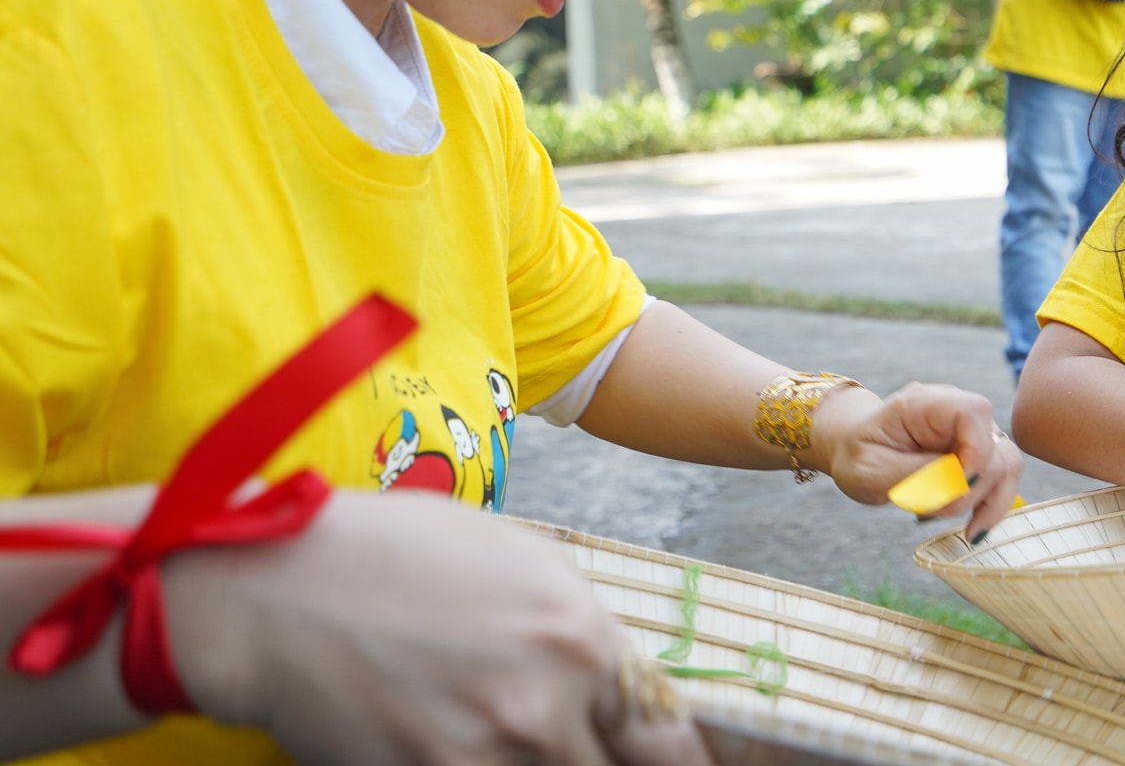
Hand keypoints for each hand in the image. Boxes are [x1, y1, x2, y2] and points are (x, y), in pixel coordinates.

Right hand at [165, 489, 713, 765]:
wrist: (276, 592)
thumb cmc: (395, 558)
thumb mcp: (519, 565)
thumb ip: (580, 635)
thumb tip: (620, 687)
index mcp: (582, 637)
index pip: (666, 739)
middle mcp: (547, 703)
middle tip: (576, 749)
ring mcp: (485, 755)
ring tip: (501, 741)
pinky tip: (455, 750)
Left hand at [810, 382, 1022, 540]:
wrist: (853, 448)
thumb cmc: (857, 454)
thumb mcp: (870, 470)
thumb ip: (915, 475)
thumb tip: (959, 483)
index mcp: (925, 404)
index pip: (973, 412)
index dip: (975, 451)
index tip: (953, 484)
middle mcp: (956, 412)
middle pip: (995, 446)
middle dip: (970, 489)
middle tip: (930, 510)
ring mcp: (970, 433)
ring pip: (1006, 465)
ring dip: (984, 501)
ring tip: (949, 520)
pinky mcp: (976, 455)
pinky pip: (999, 480)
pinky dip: (988, 507)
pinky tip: (972, 528)